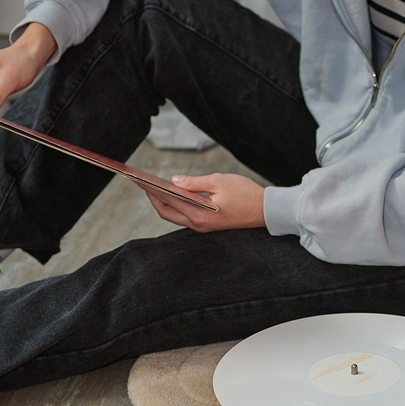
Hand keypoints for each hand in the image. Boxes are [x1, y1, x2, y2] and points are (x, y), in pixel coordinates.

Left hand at [144, 173, 265, 231]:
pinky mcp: (208, 225)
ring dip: (163, 202)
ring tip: (153, 186)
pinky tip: (172, 193)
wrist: (266, 210)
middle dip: (152, 197)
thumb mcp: (219, 181)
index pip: (167, 201)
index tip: (138, 179)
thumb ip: (193, 182)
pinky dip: (176, 205)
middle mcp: (198, 224)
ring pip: (174, 215)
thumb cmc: (246, 194)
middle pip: (166, 212)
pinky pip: (185, 216)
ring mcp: (203, 226)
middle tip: (142, 182)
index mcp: (199, 214)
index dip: (150, 189)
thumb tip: (173, 181)